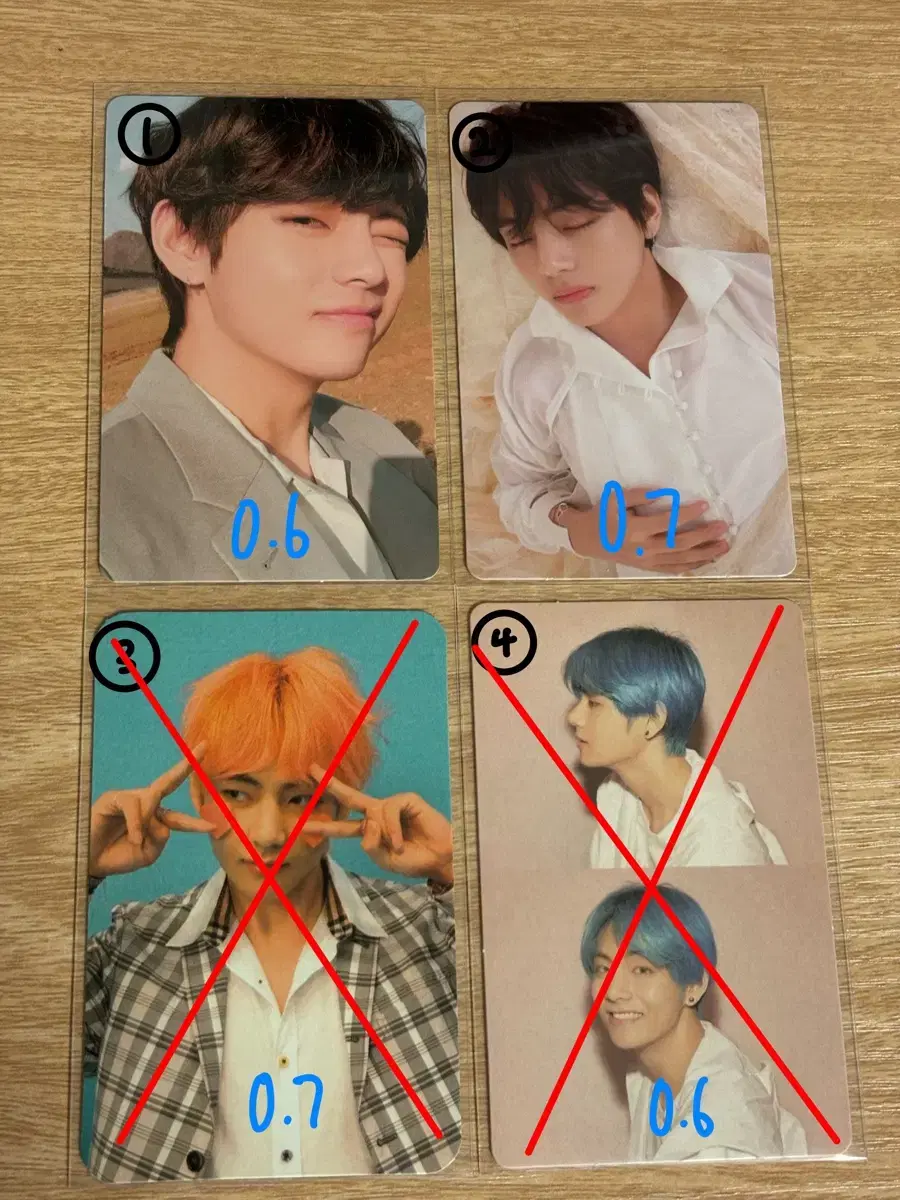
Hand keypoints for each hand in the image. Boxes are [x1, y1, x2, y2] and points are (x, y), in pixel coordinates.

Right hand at [89, 748, 214, 878]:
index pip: (180, 817)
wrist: (91, 862)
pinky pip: (134, 805)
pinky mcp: (114, 798)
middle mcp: (146, 803)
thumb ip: (160, 840)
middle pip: (169, 781)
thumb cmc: (118, 855)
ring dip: (148, 823)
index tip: (214, 827)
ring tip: (137, 841)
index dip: (195, 823)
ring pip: (152, 799)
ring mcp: (131, 798)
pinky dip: (136, 823)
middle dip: (187, 764)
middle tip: (204, 747)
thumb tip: (164, 823)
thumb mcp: (146, 853)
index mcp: (156, 817)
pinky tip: (133, 838)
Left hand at [306, 765, 452, 883]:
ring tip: (397, 848)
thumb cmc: (413, 860)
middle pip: (349, 797)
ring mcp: (391, 805)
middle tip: (310, 770)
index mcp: (369, 830)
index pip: (342, 825)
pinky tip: (400, 842)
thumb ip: (370, 843)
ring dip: (382, 835)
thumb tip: (368, 821)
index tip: (302, 825)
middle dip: (329, 784)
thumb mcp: (383, 858)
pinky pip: (388, 811)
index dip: (324, 826)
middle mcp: (377, 814)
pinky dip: (392, 830)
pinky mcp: (406, 799)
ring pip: (371, 813)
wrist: (439, 859)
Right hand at [562, 487, 730, 571]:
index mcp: (634, 530)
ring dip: (704, 554)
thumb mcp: (616, 499)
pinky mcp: (648, 567)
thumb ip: (640, 495)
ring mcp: (647, 561)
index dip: (687, 514)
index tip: (705, 505)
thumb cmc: (604, 515)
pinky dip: (692, 566)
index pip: (667, 522)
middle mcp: (643, 548)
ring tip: (724, 546)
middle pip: (679, 544)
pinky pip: (674, 569)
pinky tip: (707, 560)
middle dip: (703, 536)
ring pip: (680, 560)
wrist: (588, 539)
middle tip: (723, 527)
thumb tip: (665, 493)